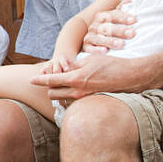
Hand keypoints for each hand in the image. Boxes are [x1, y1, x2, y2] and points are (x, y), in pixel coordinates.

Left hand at [30, 52, 144, 102]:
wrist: (131, 77)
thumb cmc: (112, 64)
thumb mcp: (90, 60)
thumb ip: (74, 66)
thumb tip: (63, 69)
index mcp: (76, 79)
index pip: (51, 81)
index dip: (39, 80)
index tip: (31, 80)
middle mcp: (78, 91)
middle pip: (52, 94)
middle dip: (48, 87)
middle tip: (50, 79)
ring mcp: (84, 99)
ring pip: (62, 99)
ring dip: (58, 92)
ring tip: (61, 83)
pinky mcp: (90, 102)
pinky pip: (74, 101)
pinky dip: (69, 95)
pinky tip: (73, 88)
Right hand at [82, 1, 136, 53]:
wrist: (94, 42)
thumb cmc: (110, 30)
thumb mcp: (115, 20)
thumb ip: (122, 12)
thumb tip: (128, 2)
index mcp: (102, 17)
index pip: (112, 15)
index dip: (123, 17)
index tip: (135, 20)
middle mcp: (95, 26)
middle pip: (107, 27)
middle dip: (120, 30)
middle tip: (132, 33)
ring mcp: (90, 37)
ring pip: (99, 38)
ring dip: (110, 41)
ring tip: (122, 44)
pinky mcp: (86, 48)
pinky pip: (90, 49)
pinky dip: (97, 50)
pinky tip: (105, 51)